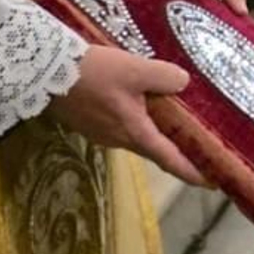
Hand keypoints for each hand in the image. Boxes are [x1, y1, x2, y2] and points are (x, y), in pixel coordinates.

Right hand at [51, 43, 203, 184]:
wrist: (43, 72)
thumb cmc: (93, 74)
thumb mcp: (134, 70)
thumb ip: (163, 77)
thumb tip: (182, 82)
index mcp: (135, 133)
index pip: (169, 159)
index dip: (191, 172)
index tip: (211, 183)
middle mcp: (119, 140)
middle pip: (154, 149)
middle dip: (176, 152)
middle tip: (198, 149)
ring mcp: (100, 133)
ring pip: (136, 136)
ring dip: (154, 133)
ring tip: (171, 121)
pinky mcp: (87, 123)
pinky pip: (119, 125)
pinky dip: (135, 120)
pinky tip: (137, 104)